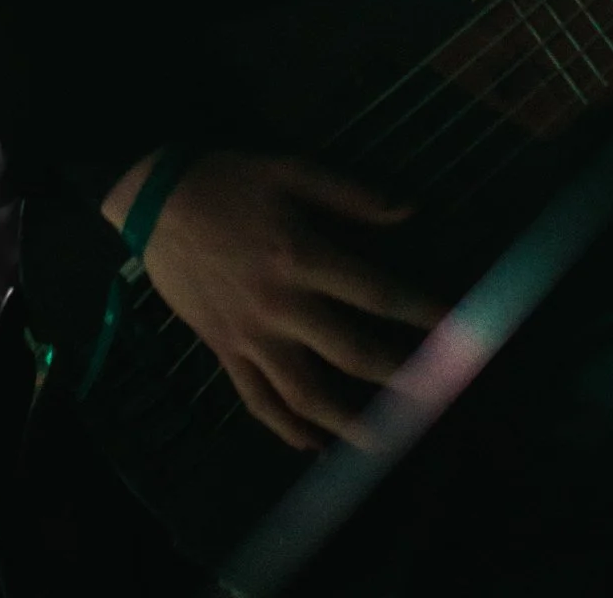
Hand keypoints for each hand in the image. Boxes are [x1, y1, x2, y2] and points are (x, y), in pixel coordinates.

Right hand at [107, 148, 446, 453]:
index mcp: (302, 255)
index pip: (375, 292)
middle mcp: (280, 304)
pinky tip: (313, 444)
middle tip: (436, 394)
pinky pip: (257, 399)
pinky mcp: (224, 351)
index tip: (457, 326)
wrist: (156, 203)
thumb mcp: (292, 169)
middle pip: (349, 351)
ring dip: (347, 421)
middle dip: (398, 375)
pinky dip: (285, 428)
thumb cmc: (231, 182)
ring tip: (385, 439)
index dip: (420, 310)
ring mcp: (250, 335)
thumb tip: (409, 209)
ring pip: (304, 391)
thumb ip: (351, 193)